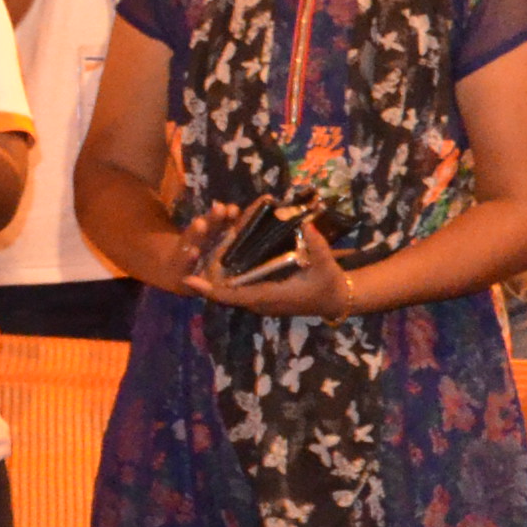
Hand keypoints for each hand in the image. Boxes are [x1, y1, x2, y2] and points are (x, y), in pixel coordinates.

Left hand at [198, 212, 363, 316]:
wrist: (337, 300)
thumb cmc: (329, 283)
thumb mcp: (326, 264)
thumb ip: (317, 245)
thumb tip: (306, 224)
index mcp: (270, 296)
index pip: (234, 296)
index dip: (211, 290)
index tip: (190, 281)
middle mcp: (261, 302)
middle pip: (225, 293)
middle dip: (206, 277)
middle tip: (189, 254)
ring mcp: (261, 301)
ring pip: (230, 290)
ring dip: (214, 276)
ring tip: (197, 254)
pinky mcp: (263, 296)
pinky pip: (239, 287)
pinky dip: (227, 275)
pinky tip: (219, 257)